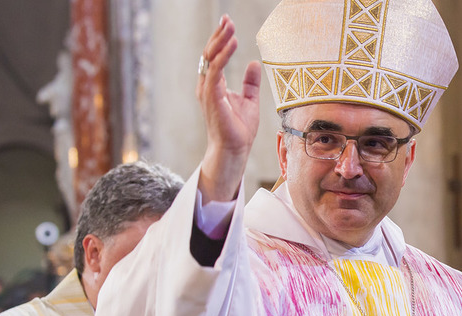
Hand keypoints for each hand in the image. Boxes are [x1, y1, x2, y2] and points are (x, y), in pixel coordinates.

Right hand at [196, 14, 262, 202]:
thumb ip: (250, 83)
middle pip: (210, 54)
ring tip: (230, 27)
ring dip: (220, 41)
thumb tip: (254, 63)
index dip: (220, 39)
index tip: (228, 24)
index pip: (214, 57)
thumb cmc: (239, 129)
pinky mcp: (212, 97)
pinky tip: (232, 44)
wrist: (235, 149)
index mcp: (214, 85)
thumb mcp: (249, 100)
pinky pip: (215, 71)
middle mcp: (207, 86)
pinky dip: (224, 56)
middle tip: (228, 19)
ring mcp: (208, 91)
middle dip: (218, 35)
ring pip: (210, 59)